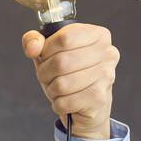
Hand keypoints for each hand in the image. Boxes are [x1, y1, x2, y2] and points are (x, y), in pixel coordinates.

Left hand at [22, 24, 118, 138]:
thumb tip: (32, 48)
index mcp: (98, 35)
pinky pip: (65, 102)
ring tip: (58, 89)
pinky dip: (58, 104)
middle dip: (45, 73)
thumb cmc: (68, 74)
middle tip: (48, 77)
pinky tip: (66, 101)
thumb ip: (35, 40)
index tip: (46, 56)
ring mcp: (106, 76)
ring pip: (62, 84)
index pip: (64, 37)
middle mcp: (107, 53)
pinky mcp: (99, 98)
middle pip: (61, 61)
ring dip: (52, 90)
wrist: (88, 106)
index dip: (46, 50)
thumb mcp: (49, 53)